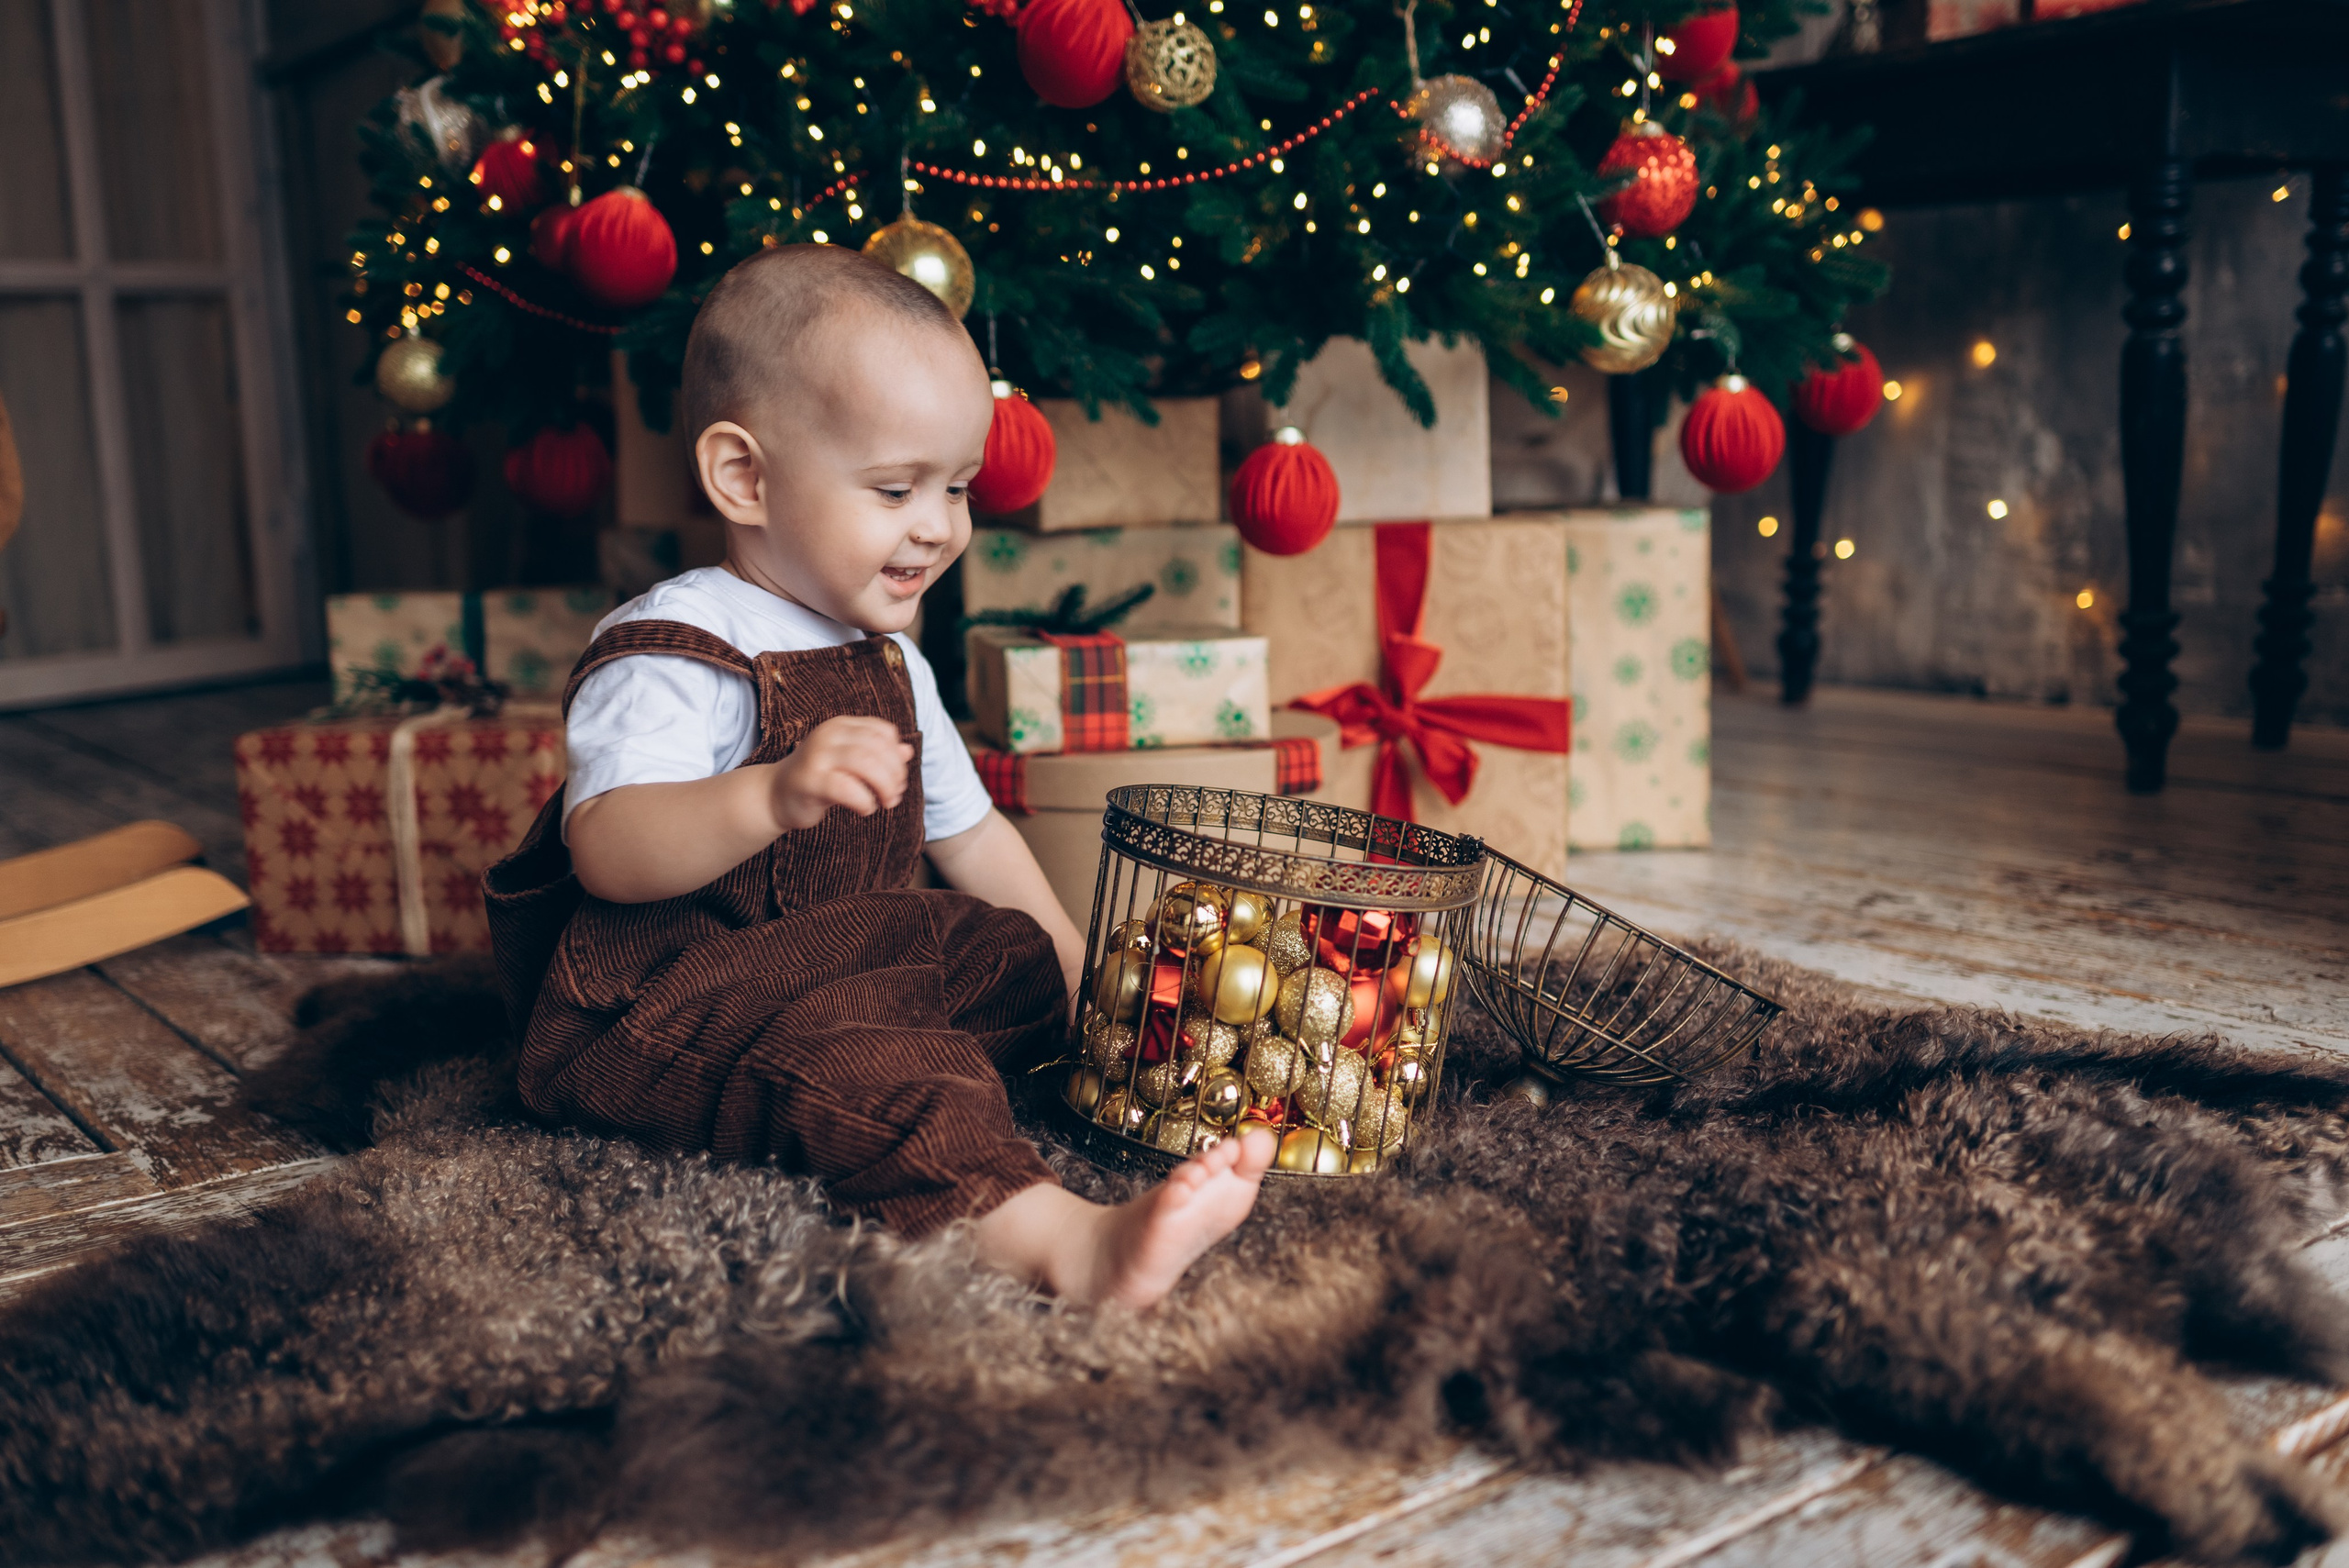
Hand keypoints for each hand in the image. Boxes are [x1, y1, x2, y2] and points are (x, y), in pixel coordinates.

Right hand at [768, 716, 910, 831]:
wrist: (775, 795)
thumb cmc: (819, 778)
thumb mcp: (850, 763)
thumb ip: (878, 755)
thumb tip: (907, 751)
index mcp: (840, 726)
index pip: (884, 732)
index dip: (897, 757)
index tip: (898, 779)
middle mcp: (828, 735)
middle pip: (878, 748)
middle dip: (895, 774)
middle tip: (894, 796)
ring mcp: (817, 756)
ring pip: (866, 764)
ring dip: (884, 787)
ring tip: (885, 803)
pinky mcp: (810, 781)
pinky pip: (848, 789)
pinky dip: (865, 801)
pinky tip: (865, 809)